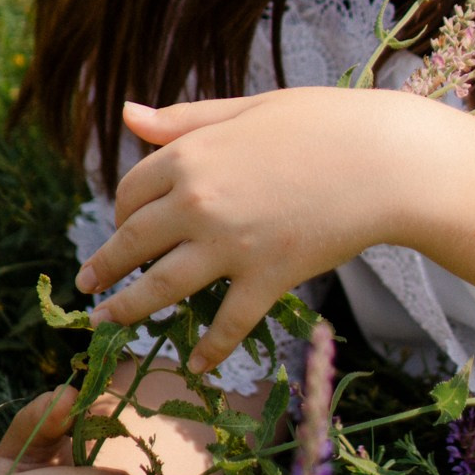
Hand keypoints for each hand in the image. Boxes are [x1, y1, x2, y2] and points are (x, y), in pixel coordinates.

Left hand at [75, 88, 424, 371]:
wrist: (386, 159)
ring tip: (107, 323)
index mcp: (192, 154)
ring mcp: (231, 245)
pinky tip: (196, 364)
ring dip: (128, 310)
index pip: (131, 190)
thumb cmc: (323, 121)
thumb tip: (126, 113)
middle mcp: (199, 202)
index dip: (122, 210)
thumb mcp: (249, 109)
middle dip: (105, 268)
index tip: (123, 225)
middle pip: (132, 243)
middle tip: (88, 286)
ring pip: (161, 289)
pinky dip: (209, 349)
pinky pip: (227, 324)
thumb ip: (185, 118)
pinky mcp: (267, 279)